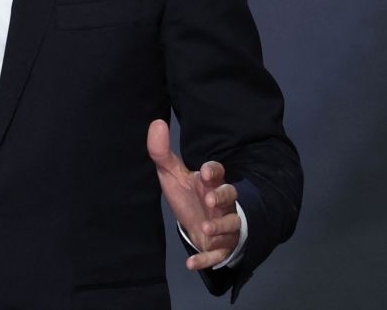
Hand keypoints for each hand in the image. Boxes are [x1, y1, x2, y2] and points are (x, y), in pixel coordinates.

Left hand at [146, 119, 239, 270]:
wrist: (196, 225)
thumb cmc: (188, 196)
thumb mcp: (172, 175)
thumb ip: (162, 153)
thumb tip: (156, 122)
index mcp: (210, 183)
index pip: (218, 173)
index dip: (214, 171)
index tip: (206, 172)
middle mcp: (221, 204)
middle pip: (230, 196)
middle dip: (222, 198)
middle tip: (209, 200)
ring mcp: (224, 226)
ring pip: (230, 226)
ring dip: (219, 228)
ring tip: (204, 229)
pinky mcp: (221, 247)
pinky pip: (217, 255)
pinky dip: (206, 259)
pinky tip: (191, 264)